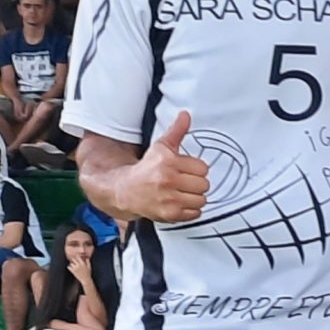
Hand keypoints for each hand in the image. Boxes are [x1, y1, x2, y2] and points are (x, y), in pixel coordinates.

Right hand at [120, 108, 210, 223]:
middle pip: (204, 185)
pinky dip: (190, 210)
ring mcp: (169, 199)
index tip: (184, 169)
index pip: (203, 168)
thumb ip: (176, 131)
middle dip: (195, 183)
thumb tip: (186, 115)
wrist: (125, 190)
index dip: (195, 169)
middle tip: (182, 182)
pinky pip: (195, 213)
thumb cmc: (146, 169)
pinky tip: (178, 202)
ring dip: (194, 197)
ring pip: (202, 200)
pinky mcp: (170, 214)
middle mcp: (168, 180)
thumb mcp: (161, 147)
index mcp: (168, 162)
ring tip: (181, 192)